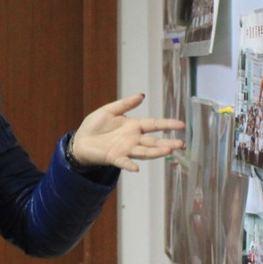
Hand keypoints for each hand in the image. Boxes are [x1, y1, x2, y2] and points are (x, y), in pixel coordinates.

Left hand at [70, 93, 185, 172]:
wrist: (80, 140)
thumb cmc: (95, 125)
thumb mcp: (110, 110)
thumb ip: (125, 104)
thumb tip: (142, 95)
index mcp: (134, 126)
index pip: (154, 124)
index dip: (168, 124)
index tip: (181, 124)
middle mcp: (133, 139)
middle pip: (154, 141)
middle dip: (168, 143)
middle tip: (182, 144)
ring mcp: (125, 150)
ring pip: (144, 152)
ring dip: (156, 152)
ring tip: (168, 151)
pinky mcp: (114, 158)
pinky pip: (123, 162)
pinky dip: (129, 165)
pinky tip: (136, 168)